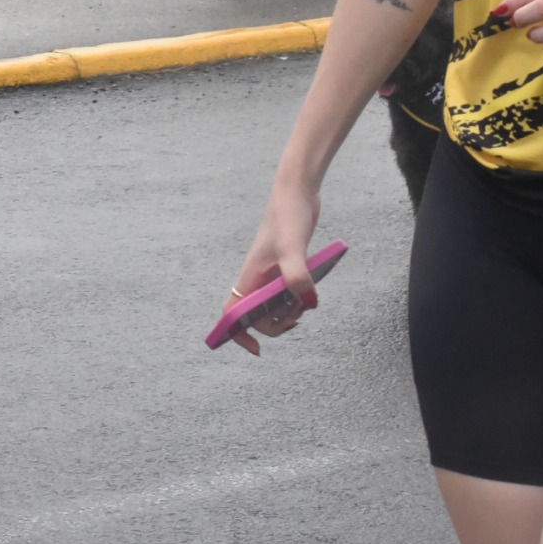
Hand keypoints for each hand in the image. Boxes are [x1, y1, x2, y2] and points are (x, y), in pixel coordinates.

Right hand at [223, 187, 322, 355]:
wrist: (297, 195)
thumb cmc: (287, 218)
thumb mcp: (293, 248)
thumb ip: (298, 277)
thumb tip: (307, 304)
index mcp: (249, 277)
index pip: (232, 313)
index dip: (238, 334)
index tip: (258, 349)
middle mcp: (256, 279)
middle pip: (257, 317)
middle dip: (276, 325)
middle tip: (297, 316)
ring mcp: (271, 274)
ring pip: (274, 307)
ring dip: (290, 313)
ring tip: (306, 300)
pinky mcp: (286, 268)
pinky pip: (288, 294)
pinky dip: (299, 299)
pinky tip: (310, 290)